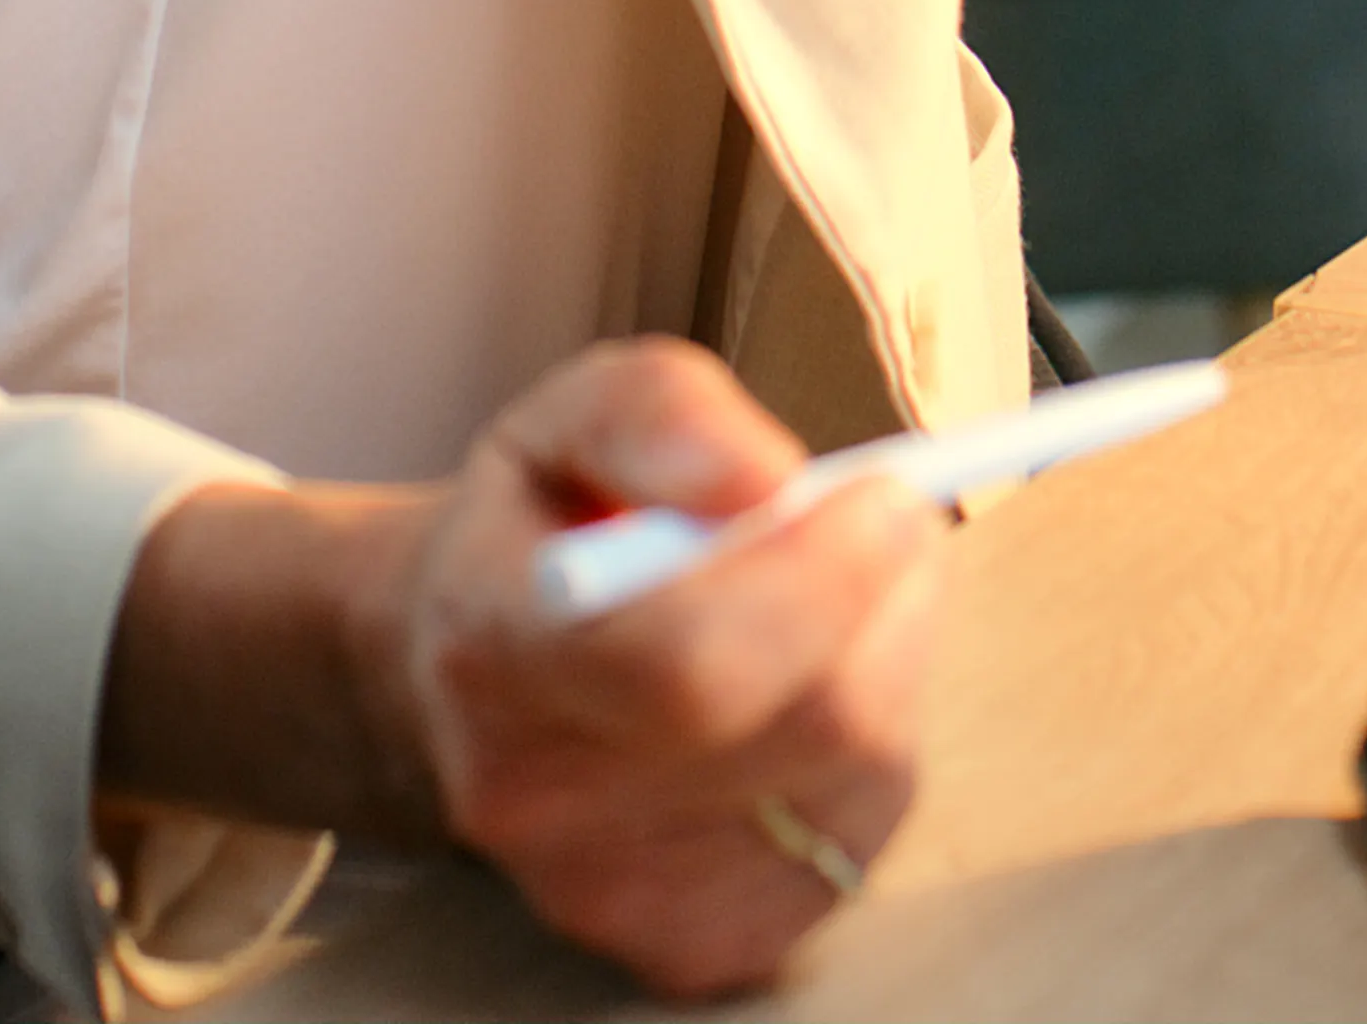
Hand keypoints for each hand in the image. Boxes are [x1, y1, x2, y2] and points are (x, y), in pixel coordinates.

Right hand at [99, 341, 937, 993]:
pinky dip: (872, 754)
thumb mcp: (577, 418)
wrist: (477, 675)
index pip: (681, 657)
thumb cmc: (549, 530)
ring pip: (852, 777)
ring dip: (889, 665)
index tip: (877, 495)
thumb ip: (663, 417)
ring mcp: (612, 892)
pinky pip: (855, 844)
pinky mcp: (690, 948)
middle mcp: (534, 796)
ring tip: (833, 602)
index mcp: (492, 647)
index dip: (816, 576)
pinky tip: (810, 699)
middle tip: (888, 524)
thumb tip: (765, 481)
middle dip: (883, 603)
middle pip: (800, 720)